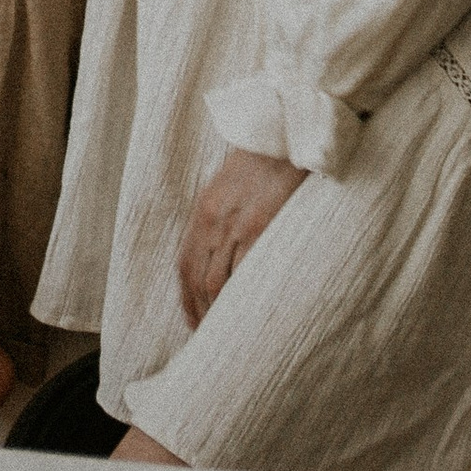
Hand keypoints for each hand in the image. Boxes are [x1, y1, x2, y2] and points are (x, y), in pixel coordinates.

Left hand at [176, 147, 305, 326]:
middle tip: (211, 338)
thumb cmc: (262, 160)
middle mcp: (214, 220)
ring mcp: (238, 225)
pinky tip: (251, 312)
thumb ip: (221, 219)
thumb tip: (220, 254)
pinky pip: (248, 271)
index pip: (185, 264)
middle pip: (199, 279)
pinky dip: (245, 296)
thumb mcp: (228, 187)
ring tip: (230, 335)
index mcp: (204, 210)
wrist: (285, 131)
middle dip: (202, 313)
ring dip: (221, 312)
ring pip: (219, 282)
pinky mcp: (262, 226)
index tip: (192, 320)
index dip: (186, 298)